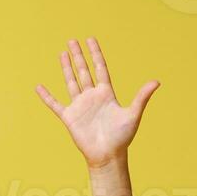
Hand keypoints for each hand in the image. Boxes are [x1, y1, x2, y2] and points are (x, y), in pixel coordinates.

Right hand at [36, 37, 158, 167]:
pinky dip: (47, 96)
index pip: (100, 68)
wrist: (107, 156)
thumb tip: (157, 82)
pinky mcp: (69, 117)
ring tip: (62, 53)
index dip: (96, 54)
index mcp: (106, 94)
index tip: (91, 39)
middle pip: (83, 71)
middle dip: (78, 55)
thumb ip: (142, 97)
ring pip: (71, 82)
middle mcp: (92, 97)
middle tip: (72, 40)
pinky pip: (55, 104)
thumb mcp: (133, 114)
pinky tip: (39, 87)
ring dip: (66, 68)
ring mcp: (80, 106)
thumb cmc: (122, 138)